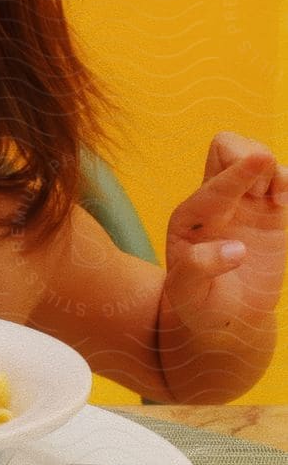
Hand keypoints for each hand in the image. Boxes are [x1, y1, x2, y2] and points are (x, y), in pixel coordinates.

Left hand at [165, 132, 287, 333]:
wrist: (226, 316)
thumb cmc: (200, 305)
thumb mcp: (187, 295)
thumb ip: (199, 269)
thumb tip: (236, 249)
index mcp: (190, 217)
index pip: (217, 184)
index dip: (240, 173)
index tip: (263, 160)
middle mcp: (214, 202)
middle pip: (227, 147)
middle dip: (250, 159)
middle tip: (263, 194)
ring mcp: (242, 203)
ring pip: (255, 155)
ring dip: (271, 170)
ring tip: (275, 203)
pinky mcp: (268, 210)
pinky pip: (279, 176)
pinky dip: (287, 179)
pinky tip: (283, 203)